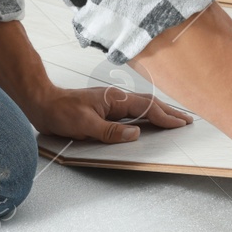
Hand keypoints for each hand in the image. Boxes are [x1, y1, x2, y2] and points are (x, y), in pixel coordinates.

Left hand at [31, 84, 193, 143]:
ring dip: (161, 111)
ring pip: (143, 105)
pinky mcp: (107, 107)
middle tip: (187, 120)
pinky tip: (149, 118)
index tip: (180, 124)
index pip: (147, 108)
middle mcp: (117, 98)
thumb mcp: (85, 125)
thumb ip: (111, 131)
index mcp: (115, 99)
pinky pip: (134, 109)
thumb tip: (135, 134)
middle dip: (170, 112)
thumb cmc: (61, 112)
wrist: (44, 103)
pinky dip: (148, 113)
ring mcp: (113, 101)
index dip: (165, 117)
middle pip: (150, 103)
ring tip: (175, 118)